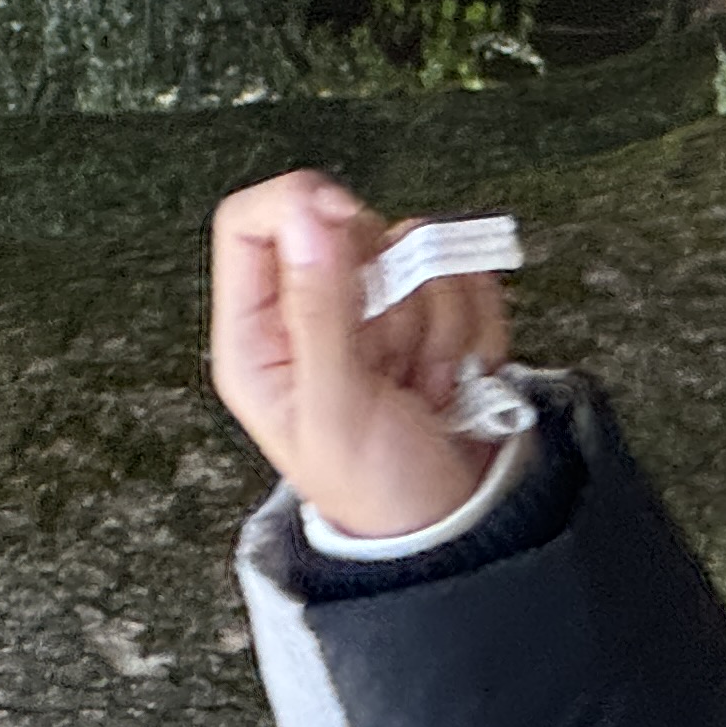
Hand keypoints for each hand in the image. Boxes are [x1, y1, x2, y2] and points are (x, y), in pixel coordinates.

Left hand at [209, 171, 513, 540]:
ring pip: (420, 250)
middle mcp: (311, 312)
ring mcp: (375, 309)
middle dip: (395, 287)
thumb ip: (320, 311)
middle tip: (393, 358)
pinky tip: (453, 379)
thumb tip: (309, 220)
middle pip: (353, 229)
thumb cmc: (375, 486)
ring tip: (425, 387)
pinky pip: (465, 272)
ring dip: (440, 322)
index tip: (352, 222)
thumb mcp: (336, 407)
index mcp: (258, 336)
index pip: (252, 223)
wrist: (452, 521)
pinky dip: (473, 327)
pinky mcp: (433, 310)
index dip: (300, 205)